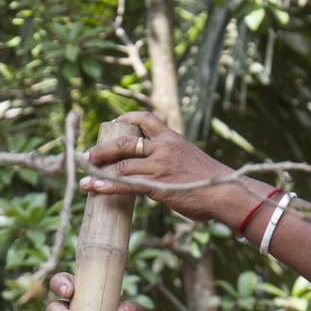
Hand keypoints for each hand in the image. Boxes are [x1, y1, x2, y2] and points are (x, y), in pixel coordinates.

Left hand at [79, 112, 256, 223]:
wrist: (225, 191)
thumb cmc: (210, 181)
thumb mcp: (190, 160)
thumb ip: (171, 160)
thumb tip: (154, 173)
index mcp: (172, 138)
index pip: (146, 118)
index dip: (126, 119)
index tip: (113, 123)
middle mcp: (163, 148)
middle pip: (124, 141)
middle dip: (102, 149)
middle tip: (87, 155)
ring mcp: (159, 166)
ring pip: (122, 164)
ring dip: (99, 170)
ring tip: (84, 177)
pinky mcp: (158, 185)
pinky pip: (126, 184)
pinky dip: (107, 186)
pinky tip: (95, 188)